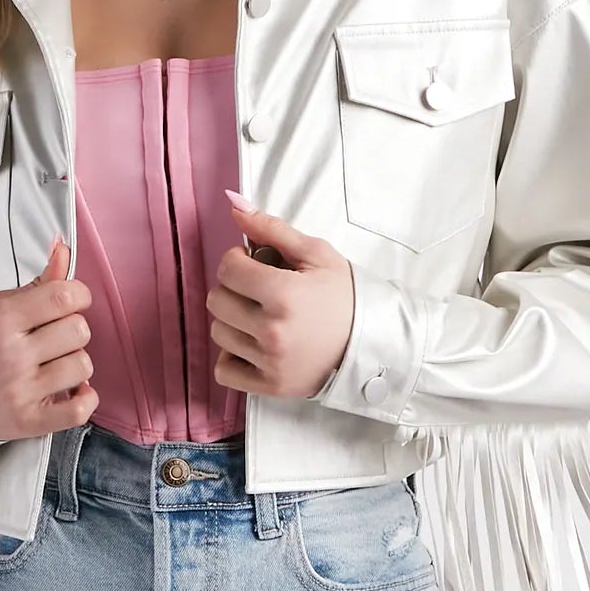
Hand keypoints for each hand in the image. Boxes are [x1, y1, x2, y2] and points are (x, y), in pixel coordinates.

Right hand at [0, 235, 97, 440]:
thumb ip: (38, 283)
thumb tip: (63, 248)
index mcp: (1, 320)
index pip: (63, 296)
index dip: (78, 294)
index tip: (71, 300)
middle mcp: (11, 356)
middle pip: (78, 330)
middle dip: (71, 329)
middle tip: (53, 336)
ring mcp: (21, 391)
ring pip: (83, 366)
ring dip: (74, 363)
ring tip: (53, 363)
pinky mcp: (29, 421)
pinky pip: (80, 409)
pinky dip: (84, 398)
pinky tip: (71, 389)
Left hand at [206, 192, 354, 398]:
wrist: (372, 342)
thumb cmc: (345, 296)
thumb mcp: (316, 254)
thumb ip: (271, 228)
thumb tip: (234, 204)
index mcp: (283, 293)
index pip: (227, 268)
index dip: (238, 260)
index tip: (255, 264)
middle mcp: (272, 330)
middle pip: (217, 301)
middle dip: (233, 289)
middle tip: (257, 290)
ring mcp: (269, 362)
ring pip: (218, 333)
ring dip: (232, 321)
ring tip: (259, 316)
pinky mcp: (270, 386)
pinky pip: (225, 371)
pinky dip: (232, 358)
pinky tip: (252, 345)